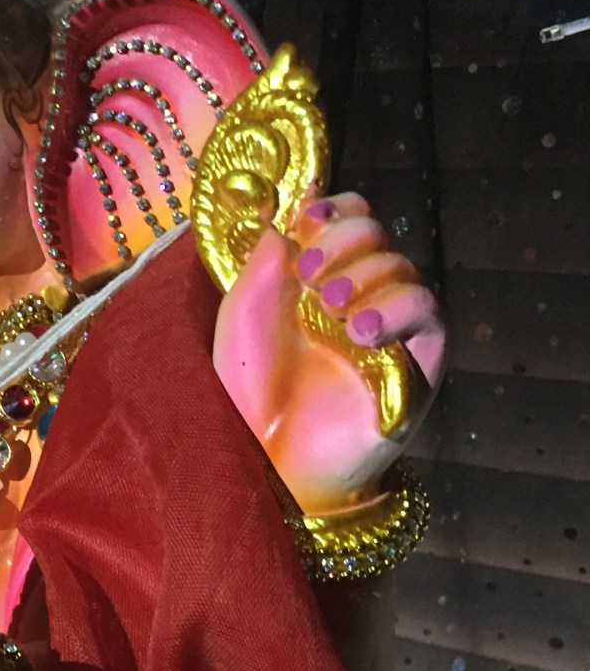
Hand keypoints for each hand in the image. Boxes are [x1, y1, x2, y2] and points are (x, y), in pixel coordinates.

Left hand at [213, 190, 445, 514]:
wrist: (267, 459)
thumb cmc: (248, 396)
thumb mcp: (241, 321)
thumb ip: (262, 267)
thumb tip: (288, 218)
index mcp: (318, 280)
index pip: (349, 219)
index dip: (335, 210)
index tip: (308, 221)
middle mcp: (359, 298)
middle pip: (380, 235)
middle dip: (348, 240)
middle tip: (315, 274)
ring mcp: (390, 331)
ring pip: (405, 269)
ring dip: (369, 275)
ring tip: (332, 309)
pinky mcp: (415, 366)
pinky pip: (428, 313)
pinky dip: (398, 308)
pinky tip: (361, 331)